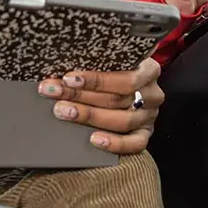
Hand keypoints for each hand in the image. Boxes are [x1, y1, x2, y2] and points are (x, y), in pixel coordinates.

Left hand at [38, 57, 162, 154]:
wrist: (131, 87)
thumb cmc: (116, 71)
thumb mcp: (112, 62)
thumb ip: (96, 63)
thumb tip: (64, 72)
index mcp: (149, 70)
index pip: (124, 77)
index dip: (95, 79)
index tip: (68, 78)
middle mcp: (152, 94)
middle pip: (117, 98)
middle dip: (81, 95)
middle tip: (55, 93)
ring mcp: (150, 116)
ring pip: (122, 120)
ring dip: (89, 116)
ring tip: (64, 112)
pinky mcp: (145, 134)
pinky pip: (135, 144)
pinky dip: (114, 143)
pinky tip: (94, 139)